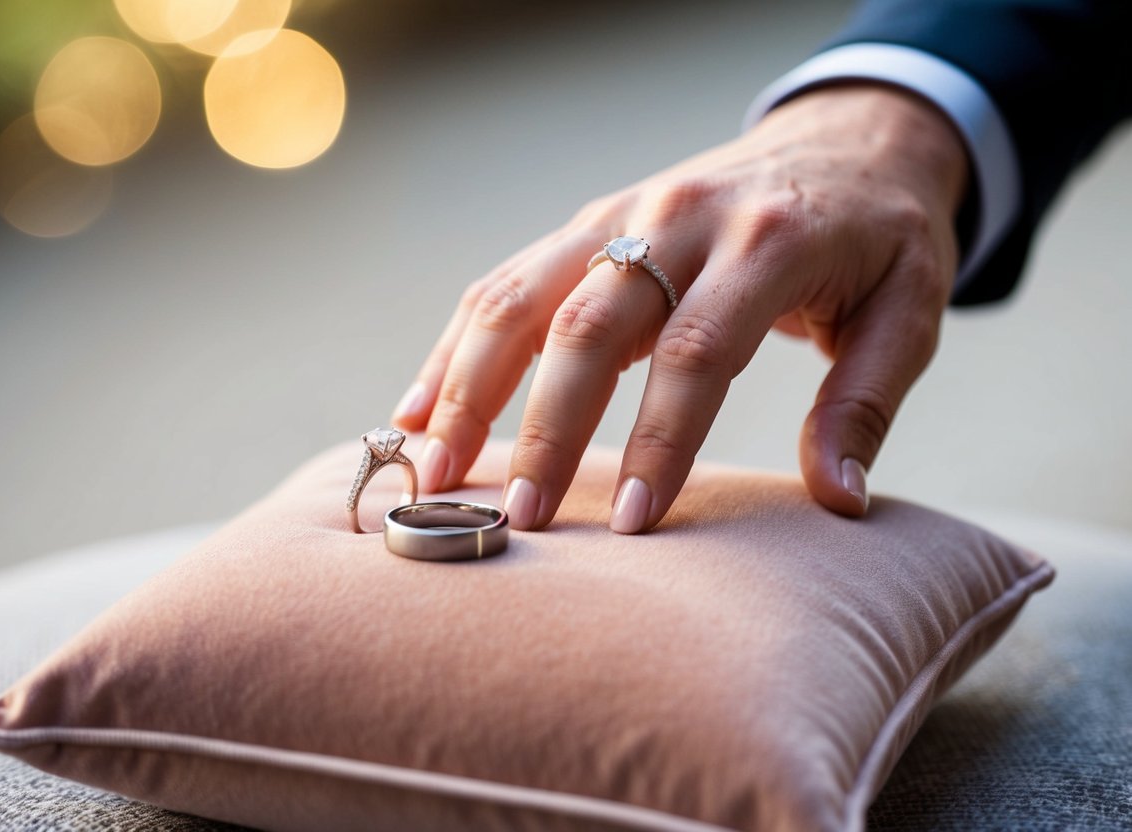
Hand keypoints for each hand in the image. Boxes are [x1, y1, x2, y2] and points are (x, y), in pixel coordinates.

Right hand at [392, 85, 968, 531]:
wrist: (846, 141)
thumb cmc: (879, 237)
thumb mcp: (910, 309)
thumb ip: (867, 401)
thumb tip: (837, 501)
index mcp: (769, 242)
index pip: (699, 352)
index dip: (659, 442)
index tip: (628, 525)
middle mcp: (680, 217)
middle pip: (591, 323)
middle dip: (545, 427)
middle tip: (516, 515)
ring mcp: (622, 212)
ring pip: (524, 294)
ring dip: (469, 382)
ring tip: (433, 466)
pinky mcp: (590, 222)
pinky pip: (507, 281)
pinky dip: (457, 344)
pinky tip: (419, 405)